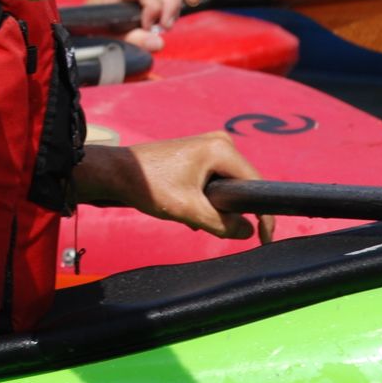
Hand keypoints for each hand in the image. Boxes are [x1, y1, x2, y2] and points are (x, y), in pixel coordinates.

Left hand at [79, 0, 181, 50]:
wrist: (80, 30)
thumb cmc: (91, 35)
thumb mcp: (109, 41)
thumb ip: (132, 40)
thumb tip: (159, 43)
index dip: (153, 7)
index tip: (150, 28)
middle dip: (168, 5)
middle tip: (165, 27)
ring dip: (172, 4)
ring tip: (166, 25)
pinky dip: (171, 2)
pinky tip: (166, 19)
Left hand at [99, 132, 272, 241]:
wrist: (116, 172)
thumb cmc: (149, 186)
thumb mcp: (189, 210)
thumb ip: (222, 224)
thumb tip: (248, 232)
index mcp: (221, 149)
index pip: (255, 185)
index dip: (264, 216)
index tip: (265, 240)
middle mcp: (221, 142)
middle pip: (243, 186)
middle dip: (230, 211)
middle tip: (209, 227)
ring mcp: (210, 145)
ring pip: (229, 186)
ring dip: (215, 207)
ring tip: (191, 216)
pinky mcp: (200, 152)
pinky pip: (217, 181)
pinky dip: (207, 199)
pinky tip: (186, 208)